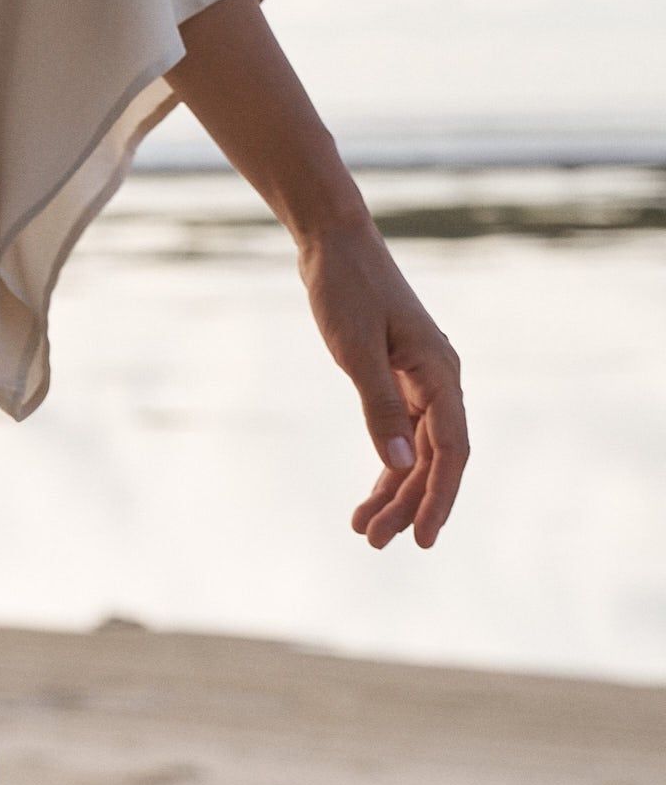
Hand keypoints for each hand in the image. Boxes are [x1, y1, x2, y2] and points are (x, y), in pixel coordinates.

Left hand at [296, 216, 467, 549]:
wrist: (333, 242)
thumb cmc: (346, 288)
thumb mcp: (356, 350)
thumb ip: (378, 407)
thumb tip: (400, 466)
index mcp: (440, 374)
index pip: (451, 451)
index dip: (439, 497)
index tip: (423, 539)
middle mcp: (439, 380)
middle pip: (434, 458)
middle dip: (409, 504)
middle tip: (374, 542)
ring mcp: (420, 379)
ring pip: (417, 450)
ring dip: (395, 491)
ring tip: (364, 530)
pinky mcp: (397, 376)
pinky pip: (401, 432)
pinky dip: (386, 462)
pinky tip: (371, 492)